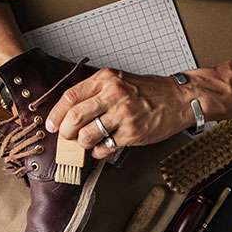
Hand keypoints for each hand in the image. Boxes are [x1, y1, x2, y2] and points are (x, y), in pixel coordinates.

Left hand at [46, 68, 194, 158]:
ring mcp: (123, 115)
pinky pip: (104, 148)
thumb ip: (95, 92)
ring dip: (82, 144)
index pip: (70, 97)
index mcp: (106, 79)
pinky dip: (98, 152)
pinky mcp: (133, 133)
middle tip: (67, 136)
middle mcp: (114, 95)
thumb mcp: (119, 80)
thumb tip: (69, 112)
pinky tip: (103, 147)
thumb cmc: (149, 91)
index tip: (51, 125)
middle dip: (66, 132)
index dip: (56, 114)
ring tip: (88, 142)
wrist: (179, 98)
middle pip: (74, 118)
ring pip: (87, 136)